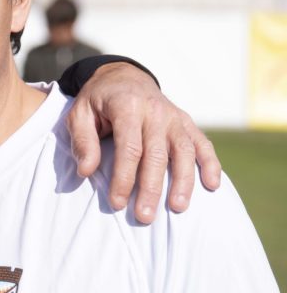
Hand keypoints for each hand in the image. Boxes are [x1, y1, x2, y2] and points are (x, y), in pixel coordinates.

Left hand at [66, 62, 220, 222]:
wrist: (123, 76)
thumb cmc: (98, 101)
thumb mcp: (79, 114)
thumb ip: (82, 141)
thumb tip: (85, 171)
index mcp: (127, 106)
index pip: (129, 147)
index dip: (124, 178)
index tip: (117, 203)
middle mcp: (155, 111)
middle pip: (157, 154)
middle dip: (151, 188)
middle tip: (144, 216)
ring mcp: (174, 117)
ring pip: (183, 151)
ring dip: (183, 181)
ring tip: (177, 208)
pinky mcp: (186, 122)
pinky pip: (202, 143)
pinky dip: (210, 164)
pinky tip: (212, 186)